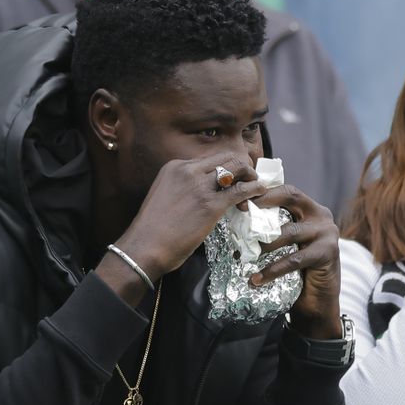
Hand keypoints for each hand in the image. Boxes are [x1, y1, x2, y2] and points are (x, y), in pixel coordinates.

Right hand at [107, 152, 269, 294]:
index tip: (232, 177)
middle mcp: (188, 170)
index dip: (225, 166)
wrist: (144, 247)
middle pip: (225, 158)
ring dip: (250, 175)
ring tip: (256, 185)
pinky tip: (260, 192)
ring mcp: (200, 186)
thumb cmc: (152, 228)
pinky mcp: (211, 205)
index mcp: (175, 166)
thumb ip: (183, 187)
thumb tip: (204, 192)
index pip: (209, 159)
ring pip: (236, 168)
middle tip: (249, 179)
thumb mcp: (165, 194)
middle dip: (241, 166)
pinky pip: (240, 190)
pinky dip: (254, 189)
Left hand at [244, 183, 341, 339]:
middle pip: (290, 197)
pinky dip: (273, 269)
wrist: (316, 301)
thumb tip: (236, 219)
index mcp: (309, 208)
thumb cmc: (295, 270)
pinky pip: (294, 259)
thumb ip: (271, 228)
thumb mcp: (284, 244)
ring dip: (263, 244)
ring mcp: (327, 233)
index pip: (285, 191)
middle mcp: (321, 215)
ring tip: (242, 255)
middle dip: (263, 202)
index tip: (239, 200)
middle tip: (240, 212)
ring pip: (289, 232)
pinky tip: (256, 279)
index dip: (262, 193)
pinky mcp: (328, 253)